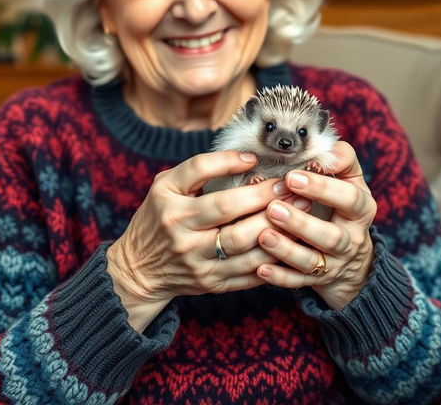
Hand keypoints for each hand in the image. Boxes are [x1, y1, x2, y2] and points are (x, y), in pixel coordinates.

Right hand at [106, 151, 301, 322]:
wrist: (139, 270)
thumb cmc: (158, 218)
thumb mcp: (165, 187)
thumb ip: (197, 170)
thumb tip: (245, 158)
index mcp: (168, 200)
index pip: (199, 171)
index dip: (228, 161)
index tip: (254, 157)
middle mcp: (180, 230)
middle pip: (228, 209)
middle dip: (265, 194)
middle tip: (291, 183)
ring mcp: (196, 260)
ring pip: (244, 244)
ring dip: (277, 225)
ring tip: (301, 209)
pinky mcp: (212, 283)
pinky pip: (250, 271)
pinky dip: (274, 257)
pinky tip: (292, 242)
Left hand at [256, 141, 376, 309]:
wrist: (353, 255)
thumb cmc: (342, 204)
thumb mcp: (349, 180)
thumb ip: (341, 160)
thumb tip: (328, 151)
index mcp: (360, 209)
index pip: (349, 199)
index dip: (322, 189)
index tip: (292, 177)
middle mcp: (350, 239)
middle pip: (330, 236)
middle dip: (301, 223)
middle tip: (273, 207)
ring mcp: (334, 263)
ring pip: (312, 262)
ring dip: (286, 250)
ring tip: (263, 235)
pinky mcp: (317, 281)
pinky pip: (298, 282)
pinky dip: (279, 277)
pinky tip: (260, 268)